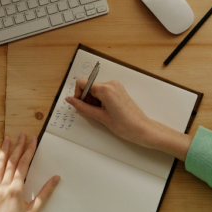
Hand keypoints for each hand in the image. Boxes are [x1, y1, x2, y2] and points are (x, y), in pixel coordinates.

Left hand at [0, 133, 59, 211]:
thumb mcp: (35, 211)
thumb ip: (45, 192)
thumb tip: (56, 178)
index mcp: (16, 189)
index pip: (23, 165)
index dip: (29, 150)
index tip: (32, 139)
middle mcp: (3, 188)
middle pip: (11, 163)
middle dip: (17, 147)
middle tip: (22, 134)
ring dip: (3, 153)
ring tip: (6, 140)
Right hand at [65, 78, 192, 160]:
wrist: (142, 129)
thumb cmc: (124, 125)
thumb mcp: (100, 117)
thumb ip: (82, 107)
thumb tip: (69, 100)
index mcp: (105, 89)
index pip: (82, 82)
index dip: (78, 94)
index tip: (81, 105)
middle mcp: (111, 83)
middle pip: (89, 86)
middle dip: (87, 99)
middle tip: (94, 113)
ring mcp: (116, 85)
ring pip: (96, 89)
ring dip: (94, 100)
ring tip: (102, 113)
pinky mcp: (119, 89)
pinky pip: (103, 91)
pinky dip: (100, 100)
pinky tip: (106, 110)